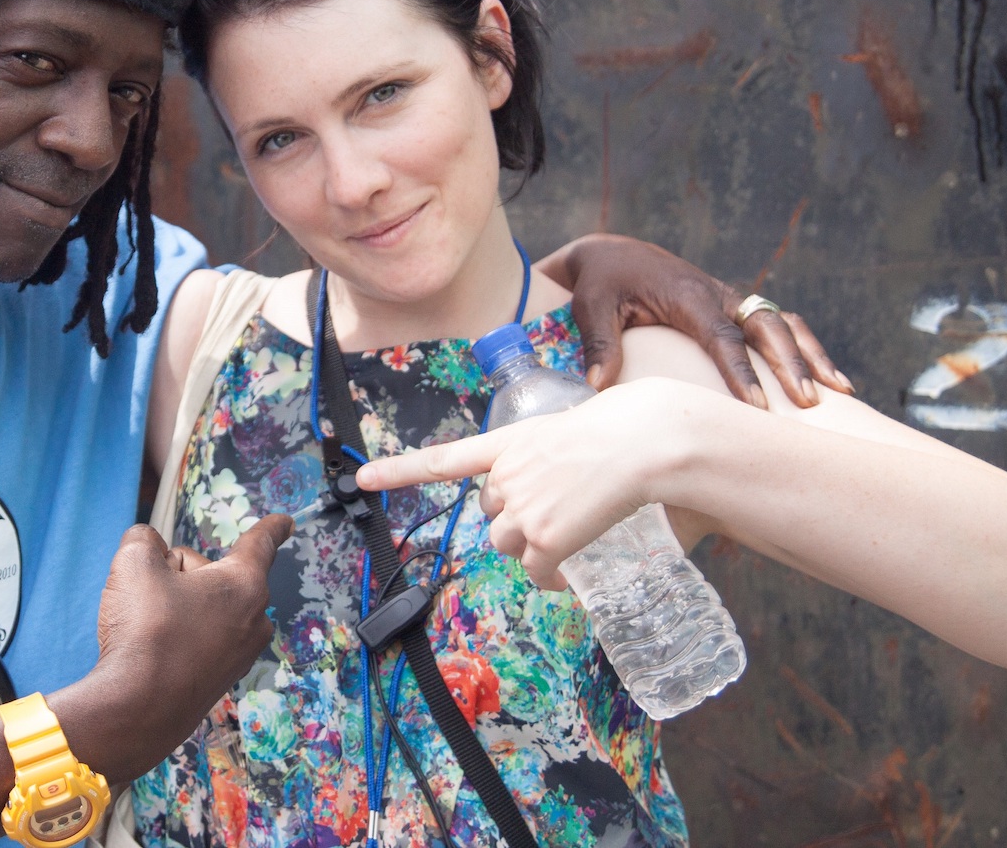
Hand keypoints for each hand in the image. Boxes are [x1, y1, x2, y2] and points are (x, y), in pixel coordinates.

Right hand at [86, 517, 289, 777]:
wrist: (139, 709)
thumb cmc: (146, 630)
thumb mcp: (135, 563)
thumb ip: (144, 540)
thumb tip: (148, 548)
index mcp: (244, 583)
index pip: (260, 543)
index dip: (270, 527)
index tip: (286, 522)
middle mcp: (254, 619)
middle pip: (214, 575)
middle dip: (182, 576)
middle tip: (152, 597)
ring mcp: (240, 655)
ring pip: (204, 608)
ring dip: (177, 608)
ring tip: (149, 631)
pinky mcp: (220, 681)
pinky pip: (198, 640)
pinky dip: (177, 639)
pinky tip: (154, 653)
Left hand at [355, 380, 703, 588]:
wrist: (643, 441)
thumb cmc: (626, 430)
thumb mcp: (572, 432)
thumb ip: (547, 461)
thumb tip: (562, 493)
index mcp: (509, 443)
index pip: (443, 459)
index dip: (399, 470)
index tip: (363, 477)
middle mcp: (505, 475)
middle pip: (492, 515)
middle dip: (517, 519)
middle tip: (560, 505)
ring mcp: (521, 508)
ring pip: (510, 544)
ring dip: (533, 546)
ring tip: (573, 526)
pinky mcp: (543, 538)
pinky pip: (536, 571)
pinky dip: (550, 576)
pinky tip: (570, 568)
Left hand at [540, 233, 848, 407]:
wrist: (614, 255)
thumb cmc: (603, 283)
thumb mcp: (592, 306)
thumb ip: (600, 342)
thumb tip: (601, 384)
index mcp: (687, 295)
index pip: (722, 336)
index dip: (741, 371)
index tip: (757, 405)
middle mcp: (718, 296)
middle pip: (766, 327)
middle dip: (792, 364)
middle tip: (809, 402)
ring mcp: (731, 302)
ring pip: (782, 324)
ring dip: (811, 355)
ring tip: (840, 392)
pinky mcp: (735, 311)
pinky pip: (778, 326)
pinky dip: (804, 349)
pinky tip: (828, 381)